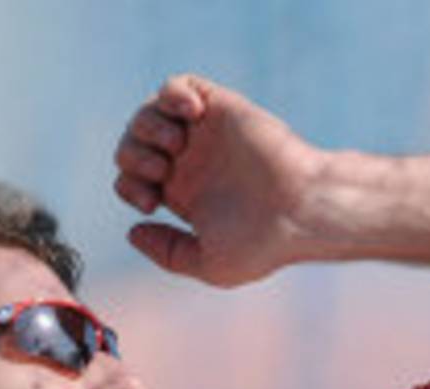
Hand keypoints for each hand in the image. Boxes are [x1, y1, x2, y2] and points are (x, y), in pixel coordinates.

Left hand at [113, 74, 322, 286]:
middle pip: (132, 143)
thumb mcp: (209, 264)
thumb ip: (167, 253)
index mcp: (183, 196)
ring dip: (147, 127)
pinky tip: (190, 114)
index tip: (151, 202)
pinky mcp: (221, 108)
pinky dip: (172, 94)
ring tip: (175, 147)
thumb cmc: (263, 244)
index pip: (132, 178)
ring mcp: (204, 134)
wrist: (300, 211)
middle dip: (133, 156)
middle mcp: (190, 162)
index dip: (129, 185)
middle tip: (160, 173)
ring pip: (148, 112)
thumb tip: (132, 232)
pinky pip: (178, 84)